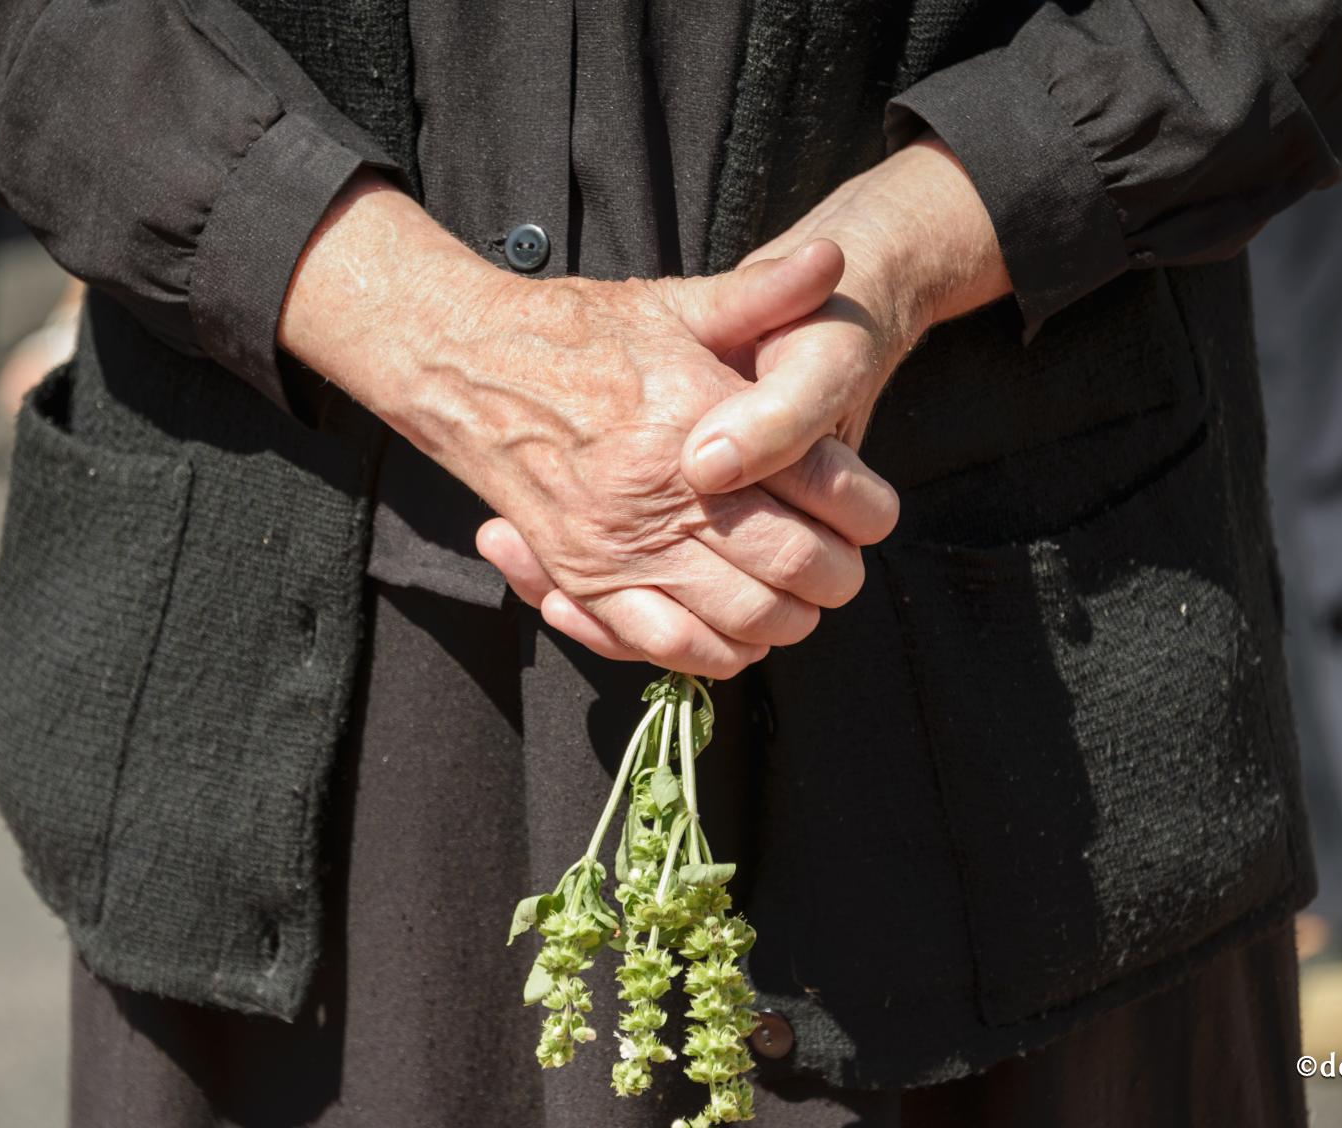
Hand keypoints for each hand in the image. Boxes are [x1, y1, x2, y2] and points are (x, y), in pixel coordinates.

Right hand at [478, 138, 1010, 655]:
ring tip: (797, 599)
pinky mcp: (585, 579)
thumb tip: (830, 261)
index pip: (822, 484)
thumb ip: (760, 294)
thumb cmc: (581, 335)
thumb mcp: (674, 305)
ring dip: (787, 620)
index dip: (866, 509)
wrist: (470, 369)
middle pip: (795, 564)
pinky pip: (670, 646)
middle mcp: (663, 491)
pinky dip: (719, 653)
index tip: (871, 513)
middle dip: (837, 574)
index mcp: (698, 418)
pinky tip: (738, 635)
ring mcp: (621, 544)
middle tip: (843, 565)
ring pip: (744, 617)